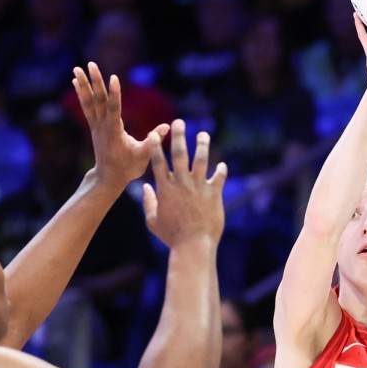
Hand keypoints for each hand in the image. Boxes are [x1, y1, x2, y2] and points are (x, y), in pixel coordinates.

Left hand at [73, 62, 170, 187]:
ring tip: (77, 68)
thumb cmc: (128, 168)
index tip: (114, 77)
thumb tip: (168, 126)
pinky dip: (82, 94)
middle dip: (95, 82)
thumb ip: (153, 140)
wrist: (109, 178)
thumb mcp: (144, 156)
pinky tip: (76, 82)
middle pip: (99, 101)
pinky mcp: (94, 126)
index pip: (114, 110)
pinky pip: (86, 107)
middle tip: (91, 65)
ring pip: (89, 102)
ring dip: (84, 85)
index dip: (115, 94)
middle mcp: (103, 126)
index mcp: (115, 132)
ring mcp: (97, 126)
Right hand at [142, 120, 226, 246]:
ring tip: (203, 134)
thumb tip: (144, 188)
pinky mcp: (214, 194)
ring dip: (202, 145)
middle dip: (178, 136)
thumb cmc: (171, 236)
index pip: (158, 162)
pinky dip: (221, 171)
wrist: (194, 245)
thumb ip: (148, 202)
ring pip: (201, 160)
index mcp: (166, 189)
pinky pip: (219, 178)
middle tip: (179, 122)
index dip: (156, 146)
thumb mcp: (153, 221)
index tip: (155, 134)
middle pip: (179, 154)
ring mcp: (199, 187)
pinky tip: (222, 165)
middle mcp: (182, 184)